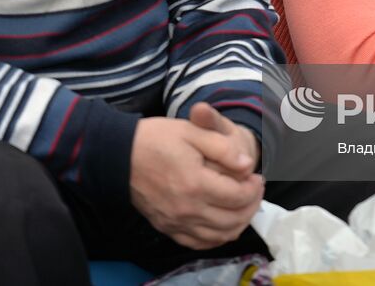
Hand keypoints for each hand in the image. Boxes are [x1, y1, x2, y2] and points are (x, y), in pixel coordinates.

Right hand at [129, 116, 264, 249]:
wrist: (118, 155)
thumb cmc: (156, 139)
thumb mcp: (192, 132)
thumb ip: (223, 148)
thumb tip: (247, 165)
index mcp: (195, 184)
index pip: (238, 196)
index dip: (254, 187)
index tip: (256, 176)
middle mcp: (187, 209)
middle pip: (233, 219)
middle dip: (251, 205)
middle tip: (255, 189)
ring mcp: (176, 222)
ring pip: (220, 235)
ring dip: (239, 223)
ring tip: (243, 204)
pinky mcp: (167, 228)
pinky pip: (200, 243)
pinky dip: (217, 237)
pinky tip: (223, 222)